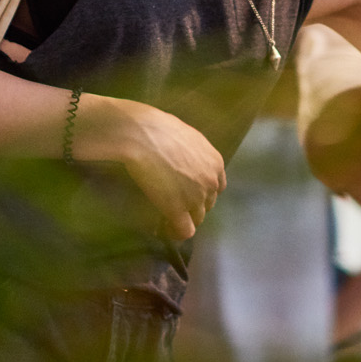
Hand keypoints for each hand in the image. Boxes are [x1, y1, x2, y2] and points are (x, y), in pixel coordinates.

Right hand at [90, 98, 225, 239]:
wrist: (143, 135)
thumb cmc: (160, 128)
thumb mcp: (189, 137)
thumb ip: (194, 153)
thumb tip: (185, 158)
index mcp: (216, 162)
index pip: (217, 187)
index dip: (202, 192)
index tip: (188, 192)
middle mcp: (211, 181)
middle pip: (207, 204)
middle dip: (193, 206)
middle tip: (174, 205)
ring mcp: (196, 197)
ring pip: (197, 219)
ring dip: (184, 219)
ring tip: (167, 218)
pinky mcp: (178, 209)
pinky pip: (185, 231)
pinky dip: (176, 233)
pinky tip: (165, 228)